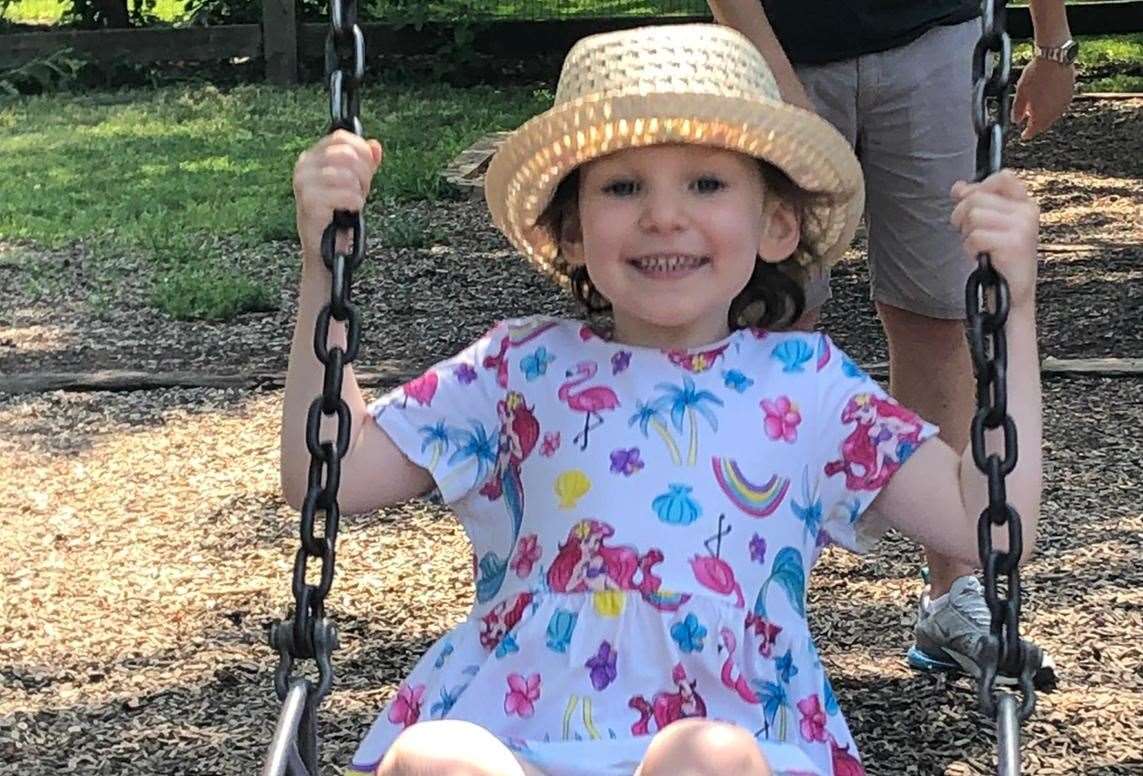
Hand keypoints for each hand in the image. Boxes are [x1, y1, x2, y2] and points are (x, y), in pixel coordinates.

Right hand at [293, 130, 383, 259]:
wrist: (325, 247)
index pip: (341, 138)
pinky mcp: (310, 202)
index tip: (368, 170)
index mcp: (312, 156)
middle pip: (346, 153)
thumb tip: (375, 146)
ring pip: (347, 174)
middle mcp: (304, 166)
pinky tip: (350, 210)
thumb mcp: (355, 183)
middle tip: (362, 191)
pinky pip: (346, 194)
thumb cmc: (336, 214)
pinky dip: (355, 203)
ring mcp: (304, 183)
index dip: (362, 151)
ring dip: (359, 191)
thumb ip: (366, 162)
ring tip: (354, 202)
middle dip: (363, 173)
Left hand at [950, 170, 1039, 308]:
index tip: (965, 199)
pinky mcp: (1014, 243)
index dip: (978, 187)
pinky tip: (983, 257)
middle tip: (969, 234)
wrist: (1012, 294)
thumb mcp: (991, 226)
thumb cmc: (1001, 260)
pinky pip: (975, 237)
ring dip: (968, 235)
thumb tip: (958, 187)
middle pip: (977, 197)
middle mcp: (1026, 212)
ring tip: (980, 248)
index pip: (1003, 177)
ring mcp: (1022, 227)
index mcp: (1024, 204)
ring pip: (974, 216)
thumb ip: (977, 202)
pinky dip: (971, 249)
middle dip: (962, 216)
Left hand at [1011, 57, 1074, 139]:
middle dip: (1037, 125)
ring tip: (1036, 111)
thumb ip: (1017, 109)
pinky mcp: (1070, 94)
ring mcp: (1064, 103)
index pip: (1034, 130)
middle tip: (1030, 124)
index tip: (1024, 136)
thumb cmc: (1036, 74)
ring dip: (1045, 116)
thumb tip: (1015, 120)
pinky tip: (1047, 101)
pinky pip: (1060, 106)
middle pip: (1045, 124)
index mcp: (1041, 114)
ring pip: (1054, 116)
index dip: (1028, 134)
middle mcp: (1055, 112)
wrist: (1055, 57)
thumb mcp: (1020, 92)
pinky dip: (1053, 107)